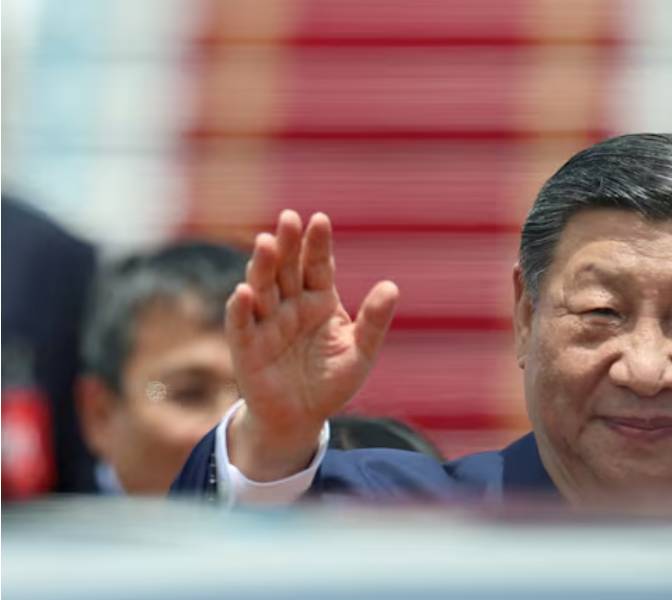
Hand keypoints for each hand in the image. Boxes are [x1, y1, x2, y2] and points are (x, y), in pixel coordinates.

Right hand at [226, 210, 397, 480]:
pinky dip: (240, 308)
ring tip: (266, 243)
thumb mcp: (360, 353)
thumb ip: (374, 321)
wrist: (301, 419)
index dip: (318, 243)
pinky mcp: (246, 347)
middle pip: (287, 268)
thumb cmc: (330, 382)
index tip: (320, 219)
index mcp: (320, 299)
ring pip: (262, 288)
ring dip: (262, 266)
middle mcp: (290, 304)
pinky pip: (241, 324)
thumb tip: (391, 286)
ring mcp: (266, 323)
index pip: (318, 264)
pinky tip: (244, 291)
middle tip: (288, 218)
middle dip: (287, 243)